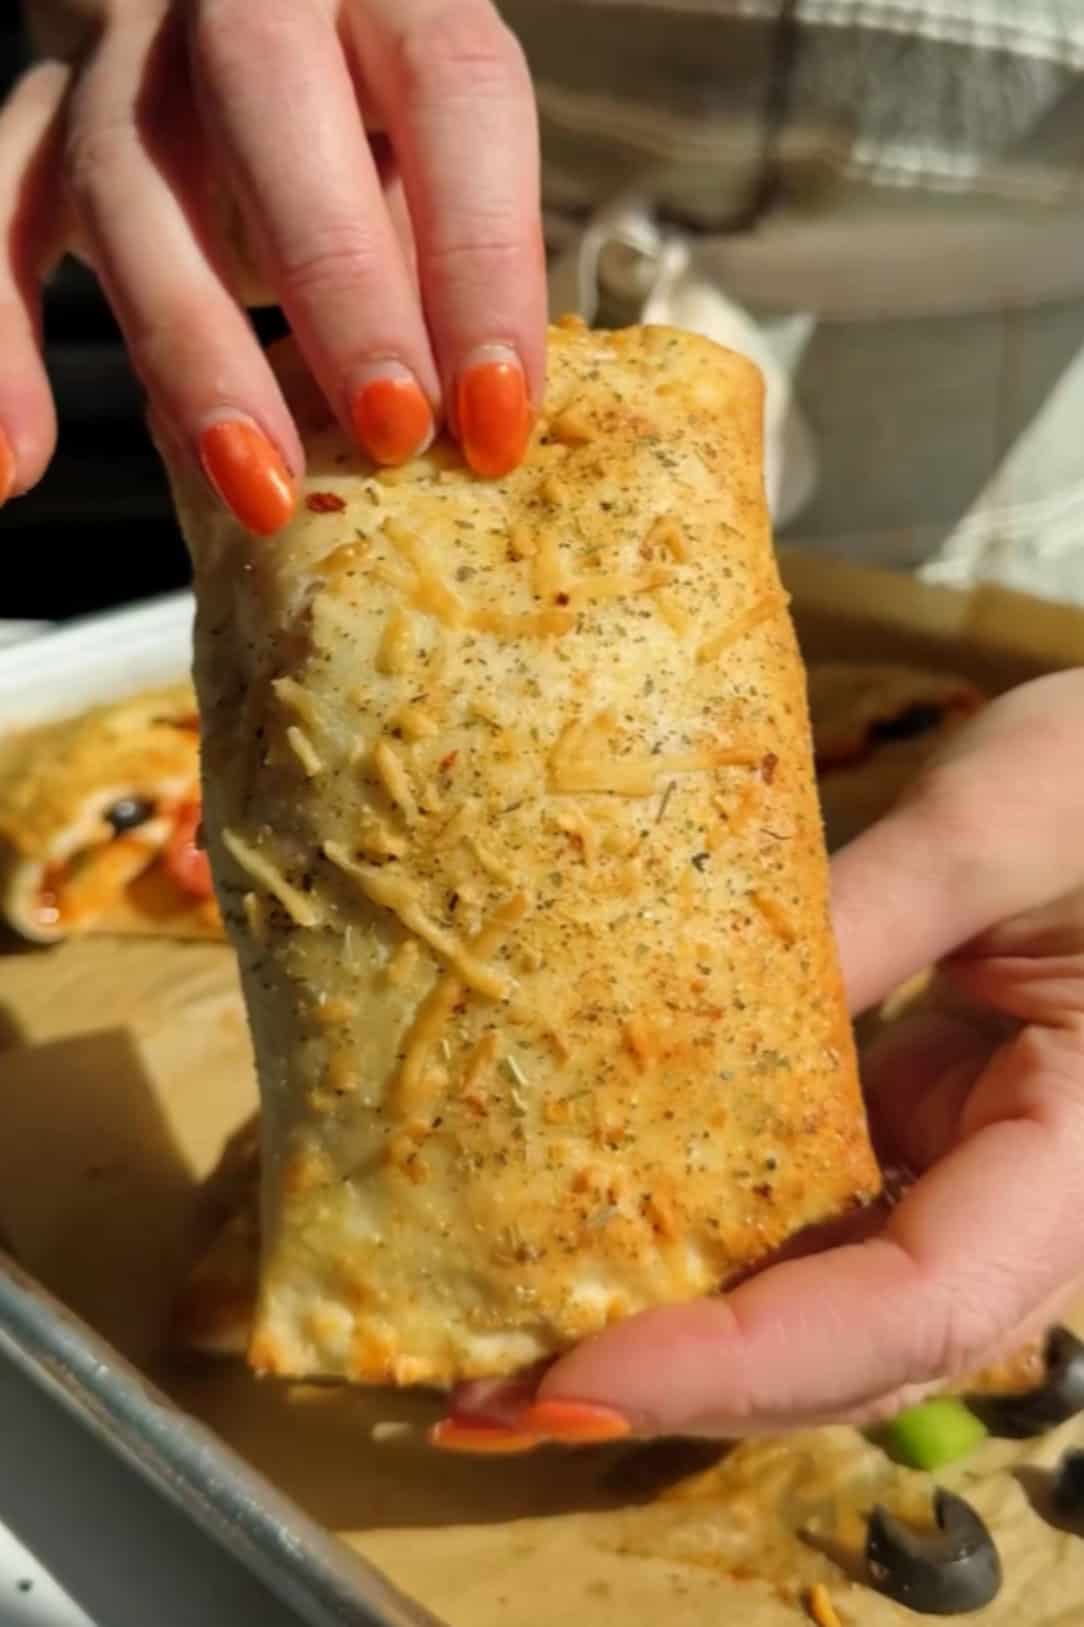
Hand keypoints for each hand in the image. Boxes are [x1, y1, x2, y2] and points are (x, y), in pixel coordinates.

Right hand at [1, 0, 544, 526]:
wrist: (252, 35)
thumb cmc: (370, 121)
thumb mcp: (430, 158)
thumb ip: (443, 252)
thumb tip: (479, 415)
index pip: (451, 89)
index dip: (483, 260)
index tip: (497, 413)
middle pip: (270, 100)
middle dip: (340, 286)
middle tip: (391, 433)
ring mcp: (125, 51)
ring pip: (125, 175)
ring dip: (195, 351)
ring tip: (257, 488)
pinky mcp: (43, 120)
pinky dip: (3, 348)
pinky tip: (20, 465)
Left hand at [442, 669, 1083, 1446]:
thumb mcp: (999, 821)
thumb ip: (864, 916)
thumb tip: (676, 1016)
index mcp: (1078, 1157)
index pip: (919, 1304)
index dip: (750, 1361)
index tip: (579, 1375)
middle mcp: (1016, 1208)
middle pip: (849, 1350)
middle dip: (671, 1387)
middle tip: (484, 1399)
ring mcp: (953, 1179)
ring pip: (816, 1308)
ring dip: (664, 1341)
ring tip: (496, 1356)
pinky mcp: (901, 1138)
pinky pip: (798, 1219)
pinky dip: (692, 1246)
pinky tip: (581, 1242)